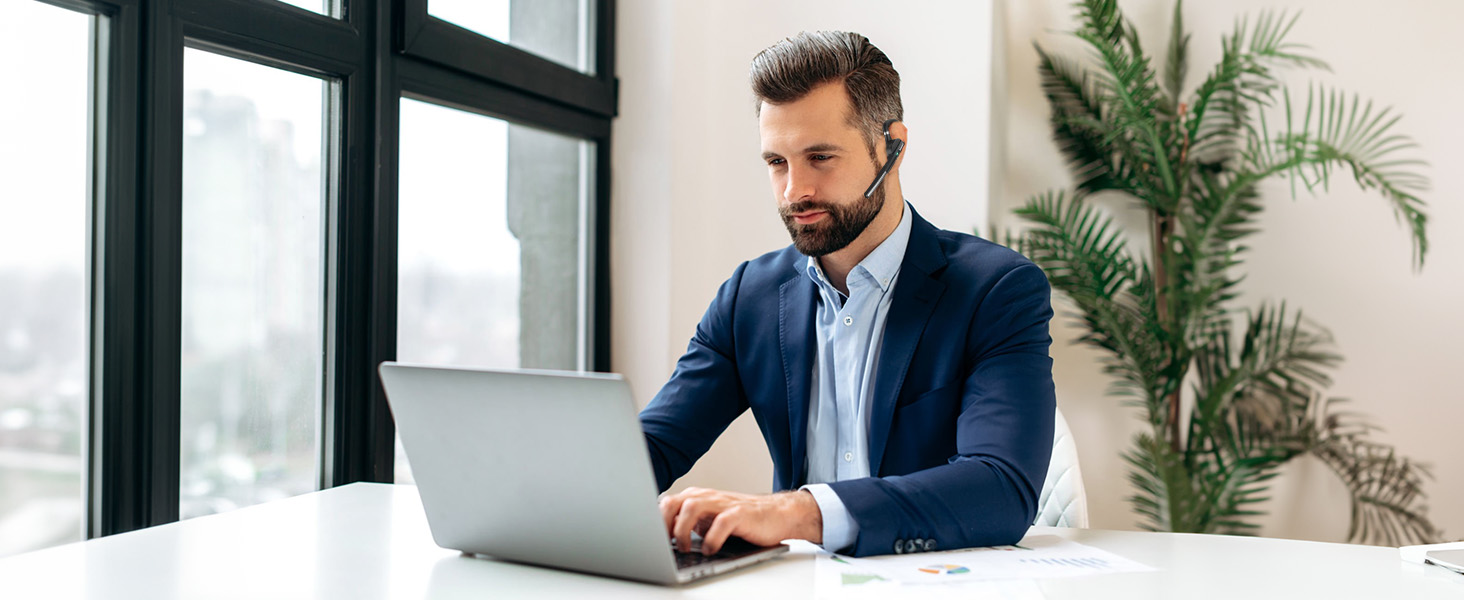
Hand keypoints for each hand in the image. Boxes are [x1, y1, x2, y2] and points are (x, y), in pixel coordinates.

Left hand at [658, 487, 822, 554]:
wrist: (777, 514)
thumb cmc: (742, 520)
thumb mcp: (710, 520)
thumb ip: (689, 523)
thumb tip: (663, 539)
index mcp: (697, 498)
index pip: (667, 504)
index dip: (655, 522)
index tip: (651, 541)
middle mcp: (708, 497)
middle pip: (674, 502)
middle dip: (664, 524)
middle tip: (665, 544)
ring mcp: (724, 504)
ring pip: (692, 507)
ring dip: (682, 530)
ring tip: (685, 548)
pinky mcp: (741, 514)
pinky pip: (721, 522)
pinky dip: (711, 538)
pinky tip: (709, 549)